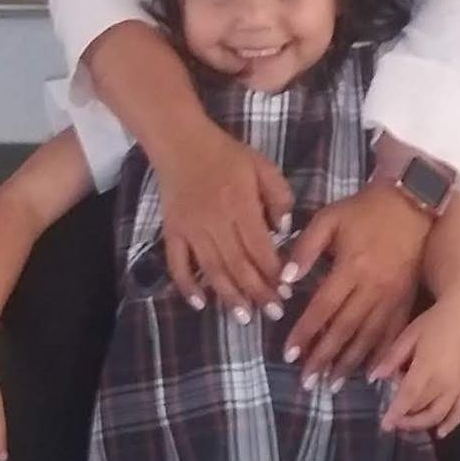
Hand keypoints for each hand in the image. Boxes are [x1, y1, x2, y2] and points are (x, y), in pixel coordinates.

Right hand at [154, 120, 291, 318]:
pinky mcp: (172, 231)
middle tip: (272, 314)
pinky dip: (186, 285)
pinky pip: (177, 263)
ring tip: (243, 318)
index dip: (273, 273)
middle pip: (238, 264)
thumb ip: (279, 196)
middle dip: (257, 292)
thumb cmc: (226, 154)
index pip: (259, 247)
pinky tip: (199, 303)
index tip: (287, 292)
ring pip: (211, 269)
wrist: (180, 142)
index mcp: (240, 205)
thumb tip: (284, 230)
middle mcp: (215, 222)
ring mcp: (191, 229)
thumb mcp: (263, 166)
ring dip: (228, 295)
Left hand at [280, 184, 425, 380]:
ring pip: (368, 337)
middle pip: (344, 329)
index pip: (323, 308)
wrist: (413, 203)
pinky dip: (380, 355)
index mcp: (351, 267)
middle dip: (323, 357)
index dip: (305, 332)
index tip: (289, 355)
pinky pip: (392, 334)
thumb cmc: (365, 210)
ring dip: (348, 363)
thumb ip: (305, 247)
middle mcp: (372, 288)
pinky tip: (369, 374)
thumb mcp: (329, 218)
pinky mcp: (406, 300)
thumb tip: (286, 280)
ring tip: (331, 385)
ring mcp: (392, 297)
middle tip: (306, 382)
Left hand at [371, 292, 459, 437]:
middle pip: (421, 408)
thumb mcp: (408, 335)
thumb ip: (391, 359)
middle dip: (405, 418)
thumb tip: (374, 378)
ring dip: (423, 424)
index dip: (395, 413)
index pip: (408, 397)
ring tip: (409, 425)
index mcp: (426, 367)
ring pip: (439, 414)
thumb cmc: (434, 321)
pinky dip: (451, 423)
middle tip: (393, 421)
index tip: (384, 425)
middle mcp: (444, 381)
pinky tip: (440, 432)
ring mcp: (459, 385)